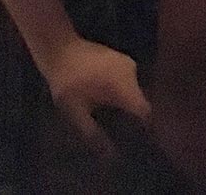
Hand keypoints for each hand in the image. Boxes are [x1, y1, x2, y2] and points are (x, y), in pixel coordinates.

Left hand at [42, 36, 149, 159]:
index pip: (145, 111)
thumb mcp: (77, 113)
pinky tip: (106, 98)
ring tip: (112, 116)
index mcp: (124, 86)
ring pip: (133, 89)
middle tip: (120, 131)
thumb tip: (109, 156)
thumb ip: (94, 134)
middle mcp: (132, 72)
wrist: (59, 49)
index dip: (145, 128)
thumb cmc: (68, 83)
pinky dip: (121, 91)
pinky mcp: (120, 58)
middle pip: (140, 100)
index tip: (139, 140)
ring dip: (125, 103)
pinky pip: (127, 80)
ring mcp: (127, 62)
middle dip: (132, 117)